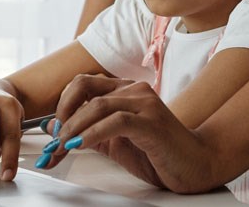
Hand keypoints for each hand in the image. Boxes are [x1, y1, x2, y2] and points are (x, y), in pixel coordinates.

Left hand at [37, 75, 219, 192]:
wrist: (195, 165)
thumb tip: (53, 126)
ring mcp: (145, 103)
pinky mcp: (152, 122)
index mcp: (125, 91)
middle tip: (55, 141)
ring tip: (63, 148)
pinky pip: (116, 121)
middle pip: (84, 87)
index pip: (82, 83)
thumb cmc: (158, 154)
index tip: (54, 132)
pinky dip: (92, 134)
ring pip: (97, 104)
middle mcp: (134, 90)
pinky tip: (81, 146)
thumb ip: (86, 131)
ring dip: (73, 128)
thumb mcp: (113, 143)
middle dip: (62, 114)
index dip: (62, 105)